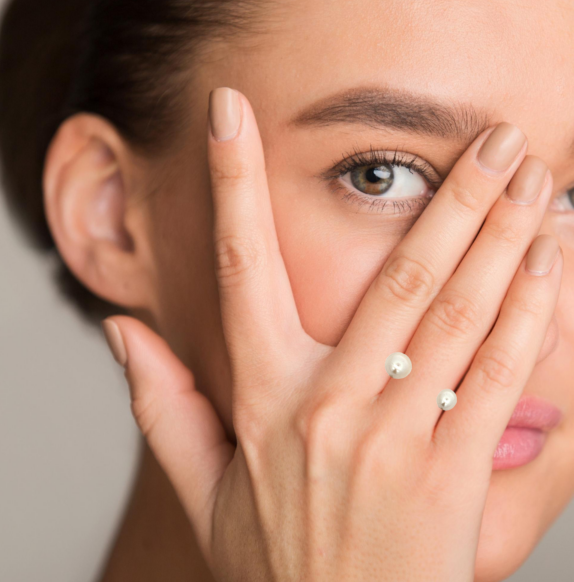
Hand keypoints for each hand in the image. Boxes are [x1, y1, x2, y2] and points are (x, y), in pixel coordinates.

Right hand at [101, 87, 561, 580]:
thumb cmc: (274, 562)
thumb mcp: (203, 485)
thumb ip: (159, 405)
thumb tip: (121, 331)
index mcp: (260, 398)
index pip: (239, 269)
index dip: (231, 185)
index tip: (231, 116)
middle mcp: (328, 406)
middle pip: (398, 277)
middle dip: (454, 198)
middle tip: (492, 137)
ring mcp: (395, 438)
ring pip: (460, 314)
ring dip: (504, 238)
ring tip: (535, 179)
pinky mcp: (453, 474)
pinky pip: (499, 376)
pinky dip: (530, 312)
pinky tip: (552, 261)